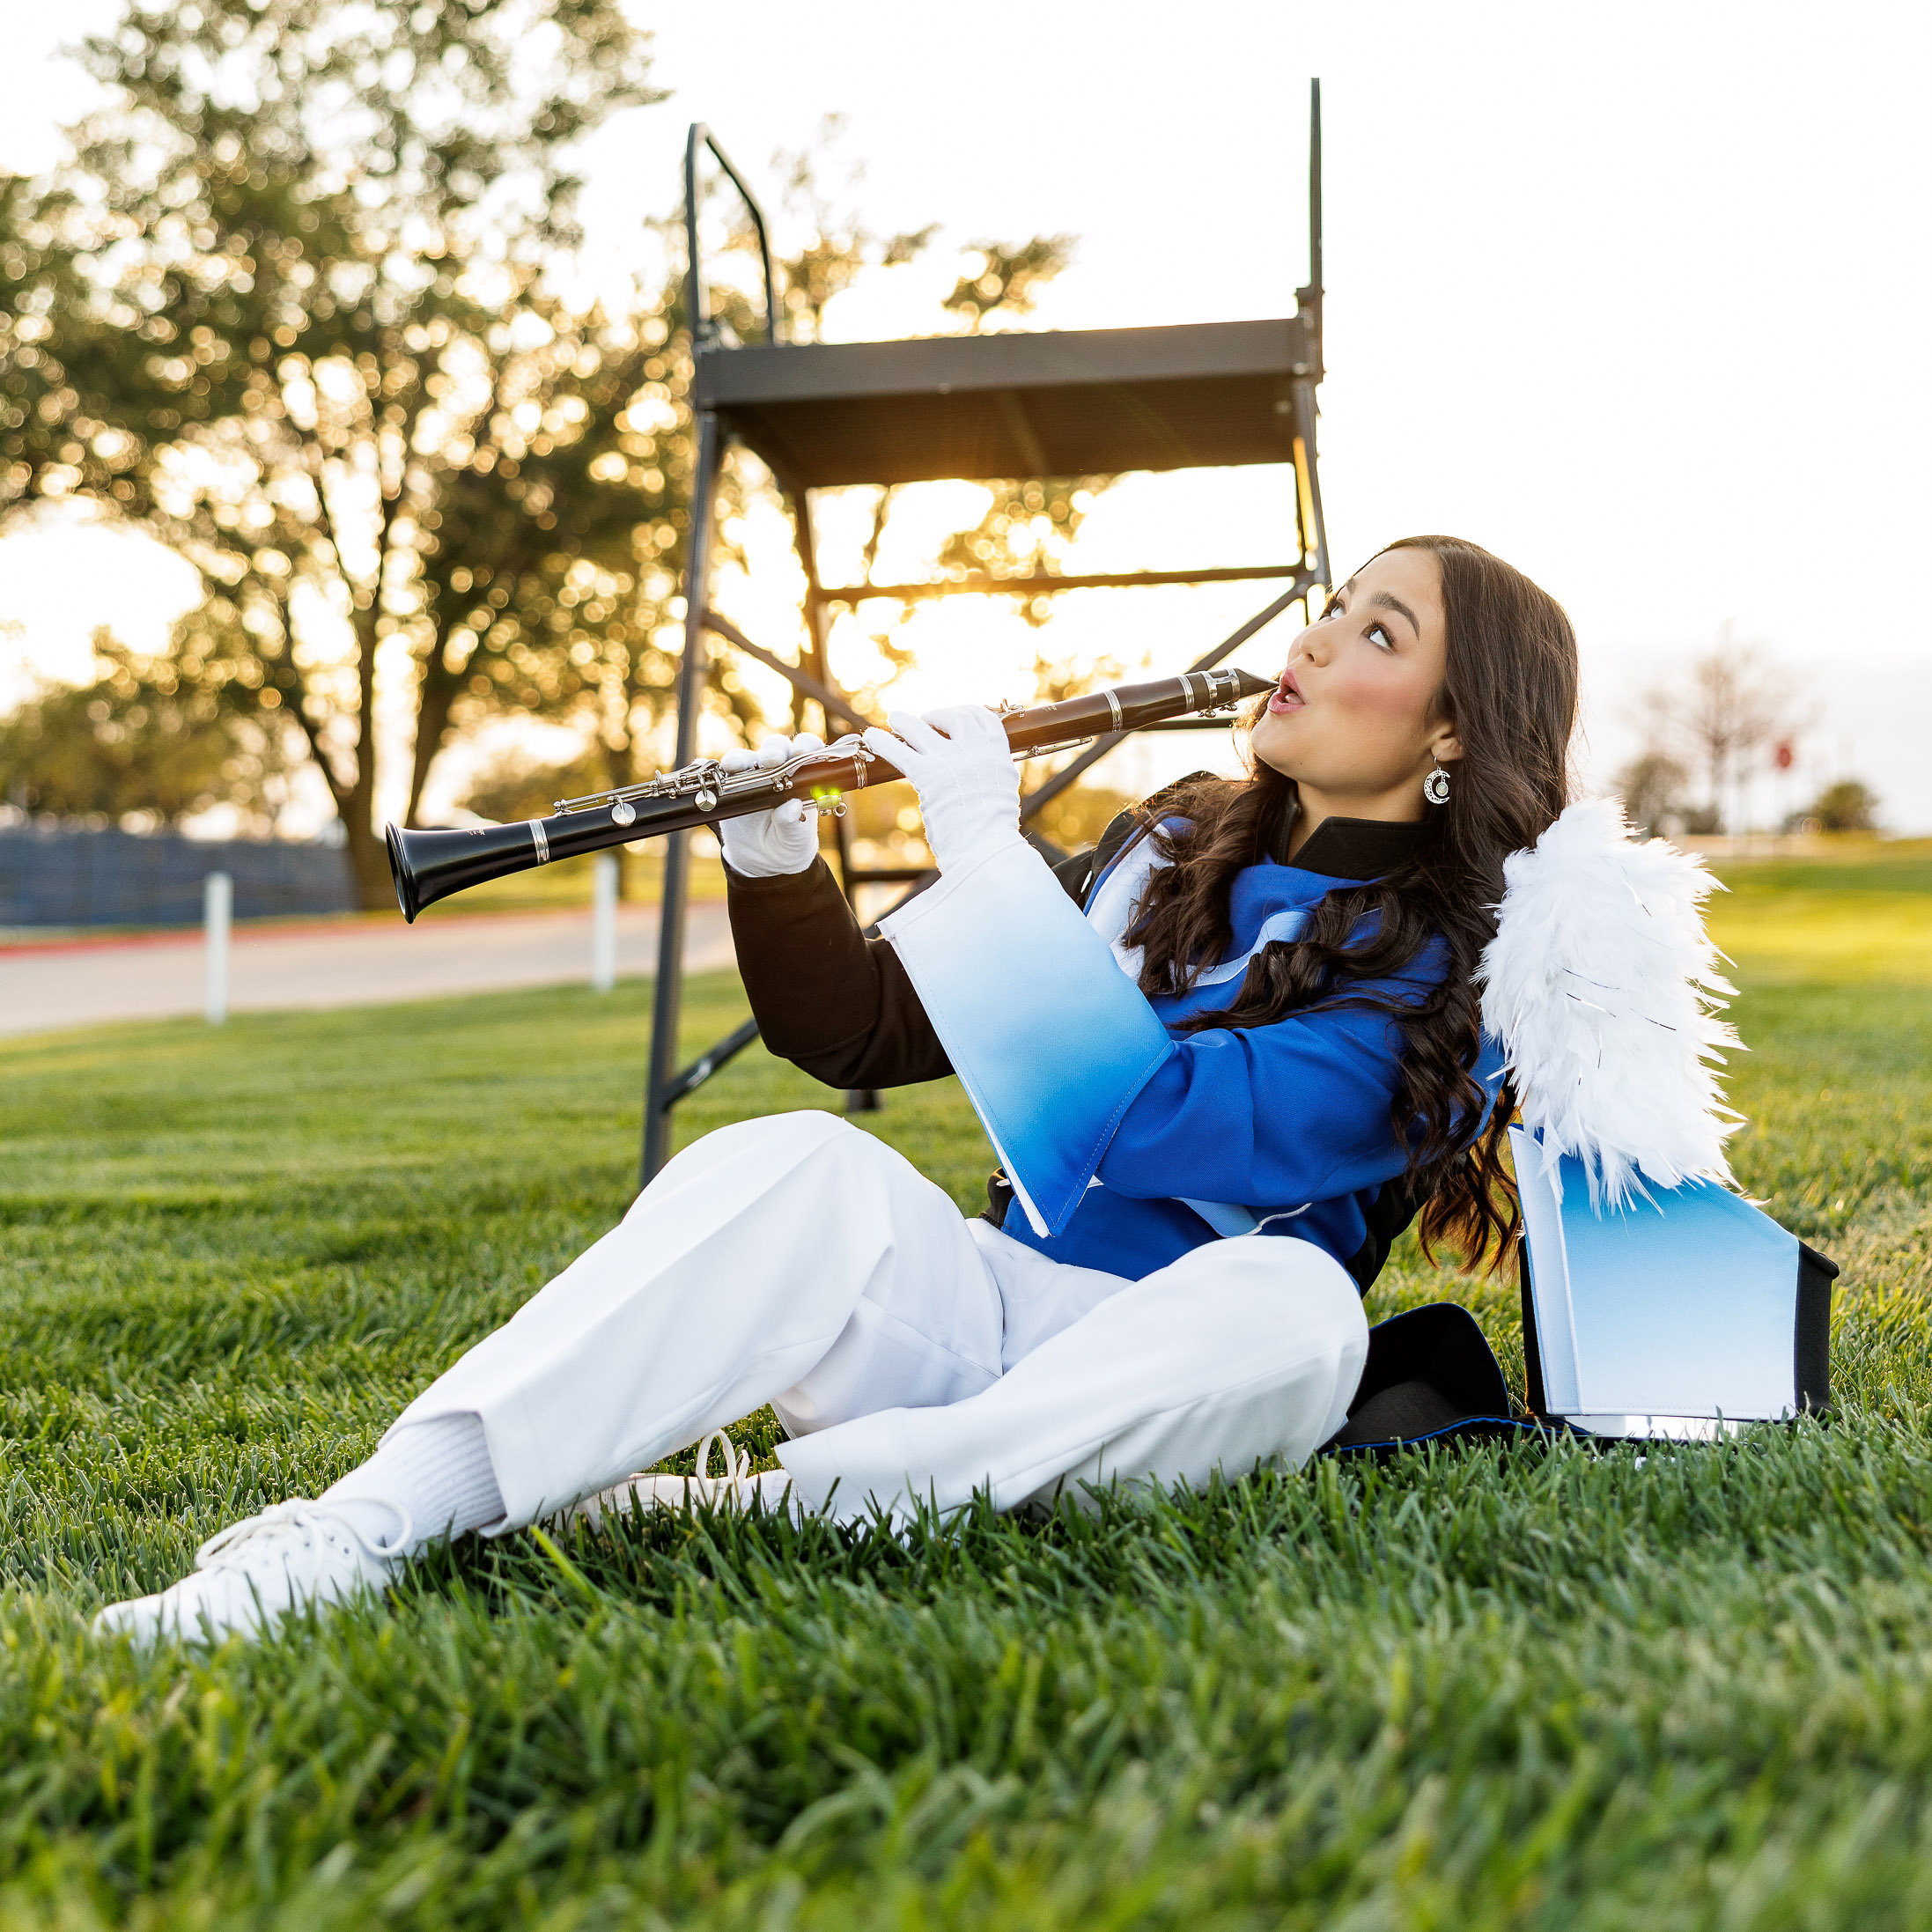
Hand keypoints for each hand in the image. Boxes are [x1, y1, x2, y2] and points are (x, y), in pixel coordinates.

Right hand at [716, 733, 823, 877]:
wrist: (762, 860)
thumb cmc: (788, 844)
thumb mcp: (795, 840)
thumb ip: (793, 825)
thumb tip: (792, 808)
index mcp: (802, 778)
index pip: (808, 752)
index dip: (806, 747)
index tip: (802, 754)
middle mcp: (779, 771)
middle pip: (778, 748)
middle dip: (775, 750)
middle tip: (772, 760)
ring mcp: (754, 776)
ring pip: (749, 756)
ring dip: (743, 758)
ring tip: (737, 766)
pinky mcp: (732, 785)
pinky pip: (726, 771)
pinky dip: (722, 766)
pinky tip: (721, 768)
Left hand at [861, 704, 1020, 874]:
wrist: (987, 848)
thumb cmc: (993, 833)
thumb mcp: (1001, 794)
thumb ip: (989, 778)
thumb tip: (977, 779)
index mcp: (998, 754)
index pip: (983, 718)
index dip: (966, 713)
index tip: (955, 715)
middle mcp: (976, 750)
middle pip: (954, 717)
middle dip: (937, 715)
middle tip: (925, 720)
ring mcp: (951, 760)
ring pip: (922, 728)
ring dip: (906, 721)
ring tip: (895, 718)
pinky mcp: (928, 774)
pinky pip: (900, 751)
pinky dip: (883, 742)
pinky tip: (871, 736)